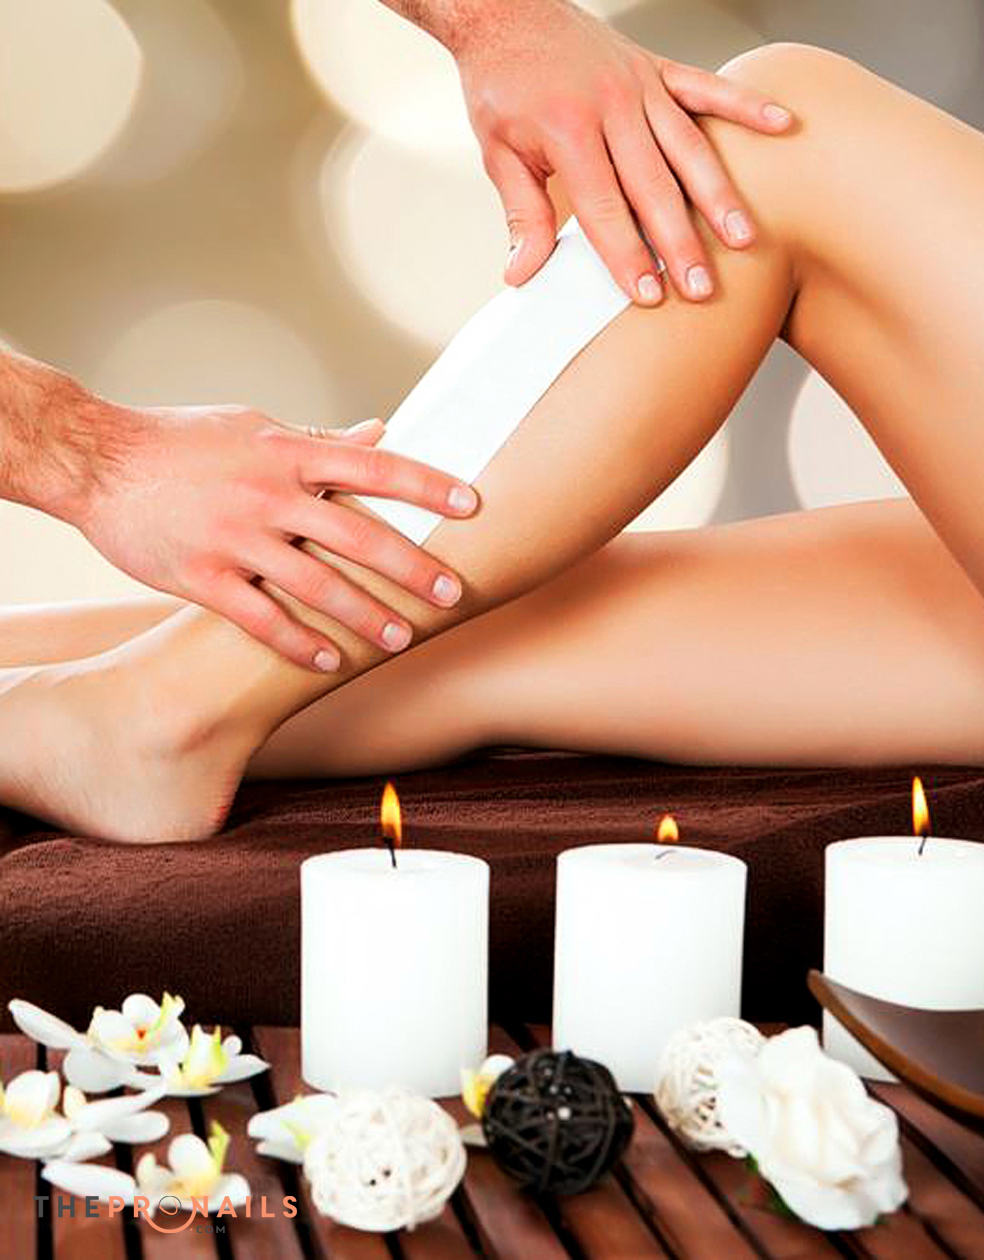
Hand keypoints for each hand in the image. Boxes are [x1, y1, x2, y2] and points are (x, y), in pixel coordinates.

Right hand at [78, 406, 478, 669]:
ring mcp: (236, 539)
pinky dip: (297, 643)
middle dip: (410, 566)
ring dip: (364, 616)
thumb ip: (320, 440)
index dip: (426, 485)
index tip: (470, 503)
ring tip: (401, 639)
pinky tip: (327, 661)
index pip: (373, 467)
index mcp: (288, 454)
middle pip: (357, 535)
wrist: (99, 461)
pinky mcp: (202, 578)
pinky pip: (260, 620)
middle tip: (452, 592)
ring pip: (315, 585)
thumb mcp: (256, 427)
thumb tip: (381, 432)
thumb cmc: (184, 441)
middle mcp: (269, 496)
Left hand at [454, 1, 792, 302]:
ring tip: (744, 237)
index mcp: (568, 130)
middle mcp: (610, 105)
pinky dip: (745, 106)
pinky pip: (707, 88)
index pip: (603, 208)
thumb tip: (524, 273)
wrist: (506, 10)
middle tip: (702, 287)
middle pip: (654, 187)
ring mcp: (639, 84)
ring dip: (718, 195)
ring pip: (689, 147)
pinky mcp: (656, 68)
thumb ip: (522, 214)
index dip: (626, 255)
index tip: (648, 294)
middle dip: (680, 242)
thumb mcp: (498, 153)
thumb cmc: (503, 83)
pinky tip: (781, 125)